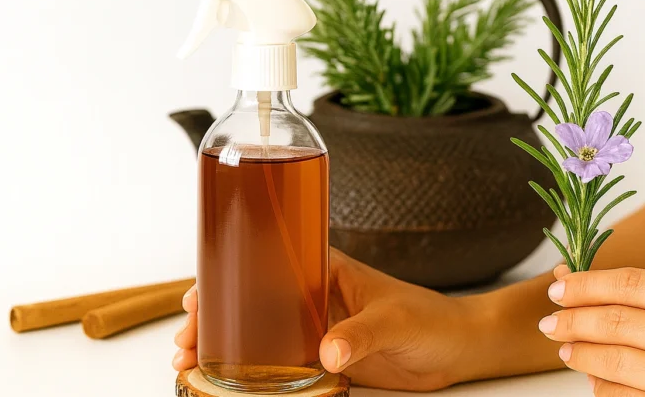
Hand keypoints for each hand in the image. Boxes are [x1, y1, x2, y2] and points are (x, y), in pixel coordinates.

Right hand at [173, 248, 480, 390]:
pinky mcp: (324, 356)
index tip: (198, 295)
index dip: (228, 275)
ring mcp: (316, 325)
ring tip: (192, 361)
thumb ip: (362, 334)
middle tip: (187, 338)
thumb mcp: (395, 321)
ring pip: (259, 331)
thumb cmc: (432, 318)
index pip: (267, 263)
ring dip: (226, 343)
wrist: (457, 348)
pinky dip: (253, 368)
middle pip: (253, 299)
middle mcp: (315, 294)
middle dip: (215, 314)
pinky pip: (280, 360)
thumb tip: (326, 352)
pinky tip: (229, 380)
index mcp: (326, 268)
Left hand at [539, 265, 644, 395]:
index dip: (586, 284)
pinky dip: (603, 387)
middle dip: (572, 320)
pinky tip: (596, 378)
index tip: (558, 286)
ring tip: (566, 348)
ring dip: (580, 355)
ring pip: (615, 364)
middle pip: (617, 322)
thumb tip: (574, 279)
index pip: (633, 285)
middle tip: (549, 321)